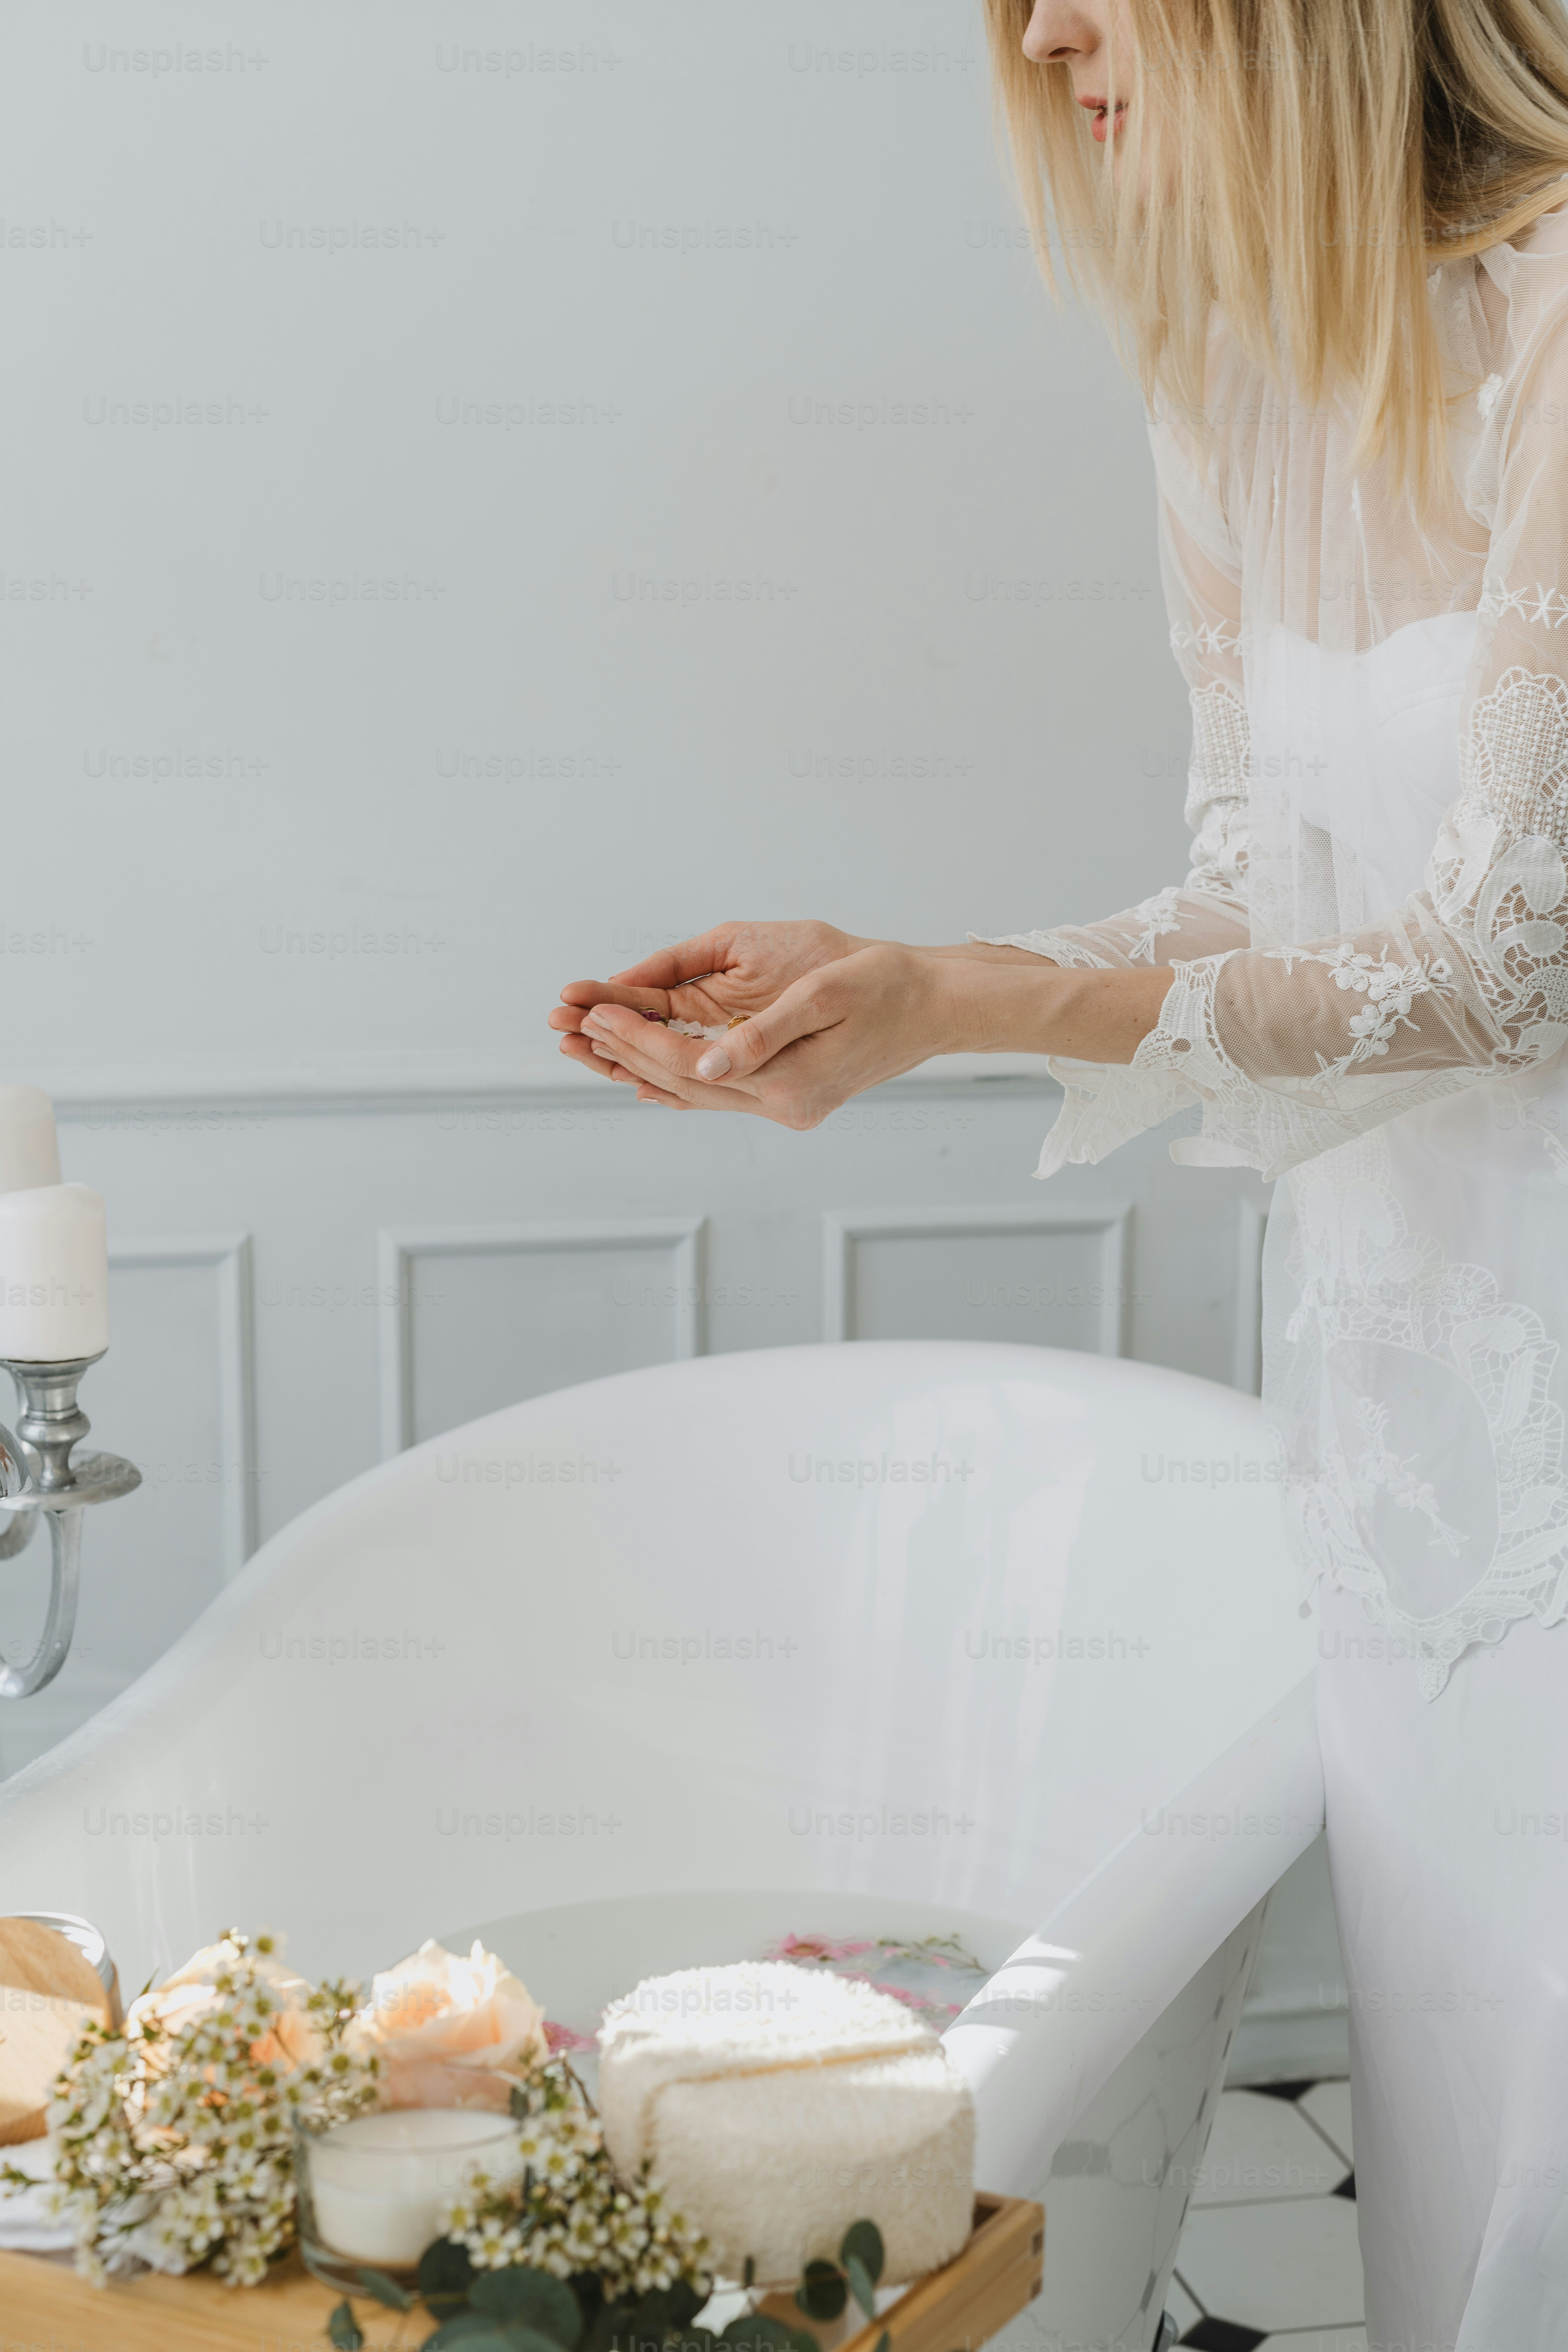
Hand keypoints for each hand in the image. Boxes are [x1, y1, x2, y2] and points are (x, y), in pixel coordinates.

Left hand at [567, 942, 962, 1124]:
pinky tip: (644, 1074)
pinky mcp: (791, 1099)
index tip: (593, 1008)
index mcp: (786, 1085)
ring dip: (641, 1067)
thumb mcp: (825, 995)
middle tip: (571, 1024)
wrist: (934, 1008)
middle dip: (624, 1052)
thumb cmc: (884, 986)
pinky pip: (718, 1094)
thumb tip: (704, 1063)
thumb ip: (762, 1034)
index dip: (635, 1036)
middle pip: (680, 1083)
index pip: (686, 1064)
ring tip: (591, 1046)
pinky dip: (677, 1081)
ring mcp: (786, 1109)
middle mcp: (782, 1108)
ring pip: (693, 1092)